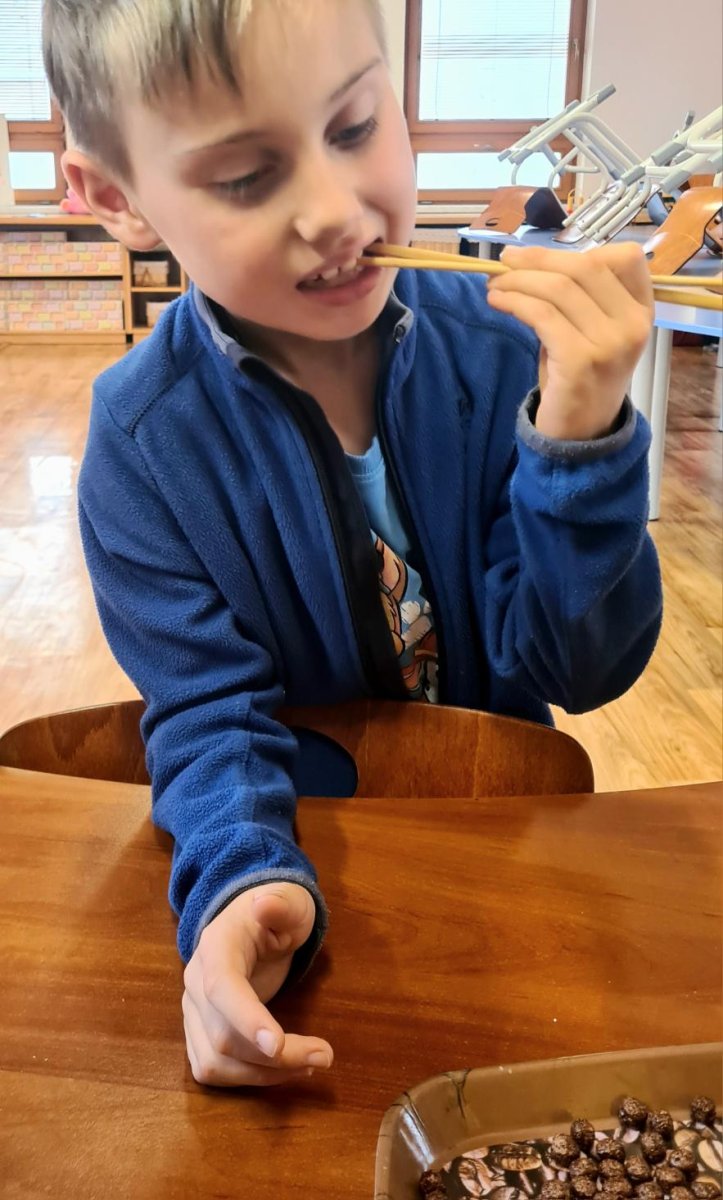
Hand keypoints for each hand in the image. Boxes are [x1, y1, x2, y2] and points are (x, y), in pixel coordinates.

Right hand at [182, 881, 332, 1086]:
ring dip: (265, 1075)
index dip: (245, 1019)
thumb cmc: (278, 912)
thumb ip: (281, 904)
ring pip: (216, 1062)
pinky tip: (286, 1069)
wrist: (254, 922)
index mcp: (215, 947)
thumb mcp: (289, 901)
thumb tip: (265, 905)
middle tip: (325, 1056)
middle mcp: (195, 982)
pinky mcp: (199, 1033)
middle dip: (275, 1057)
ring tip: (310, 1064)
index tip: (279, 1045)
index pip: (221, 987)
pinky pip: (214, 1069)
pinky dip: (250, 1078)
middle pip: (222, 1036)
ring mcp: (193, 1011)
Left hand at [486, 242, 653, 440]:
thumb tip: (531, 261)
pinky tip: (498, 302)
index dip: (576, 250)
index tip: (538, 256)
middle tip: (505, 261)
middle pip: (584, 266)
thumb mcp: (592, 332)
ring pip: (559, 288)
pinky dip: (515, 302)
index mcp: (642, 311)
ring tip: (495, 286)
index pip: (623, 257)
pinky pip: (543, 315)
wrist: (581, 436)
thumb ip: (578, 297)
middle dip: (537, 259)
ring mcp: (611, 343)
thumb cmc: (581, 379)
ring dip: (519, 280)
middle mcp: (633, 324)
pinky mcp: (581, 360)